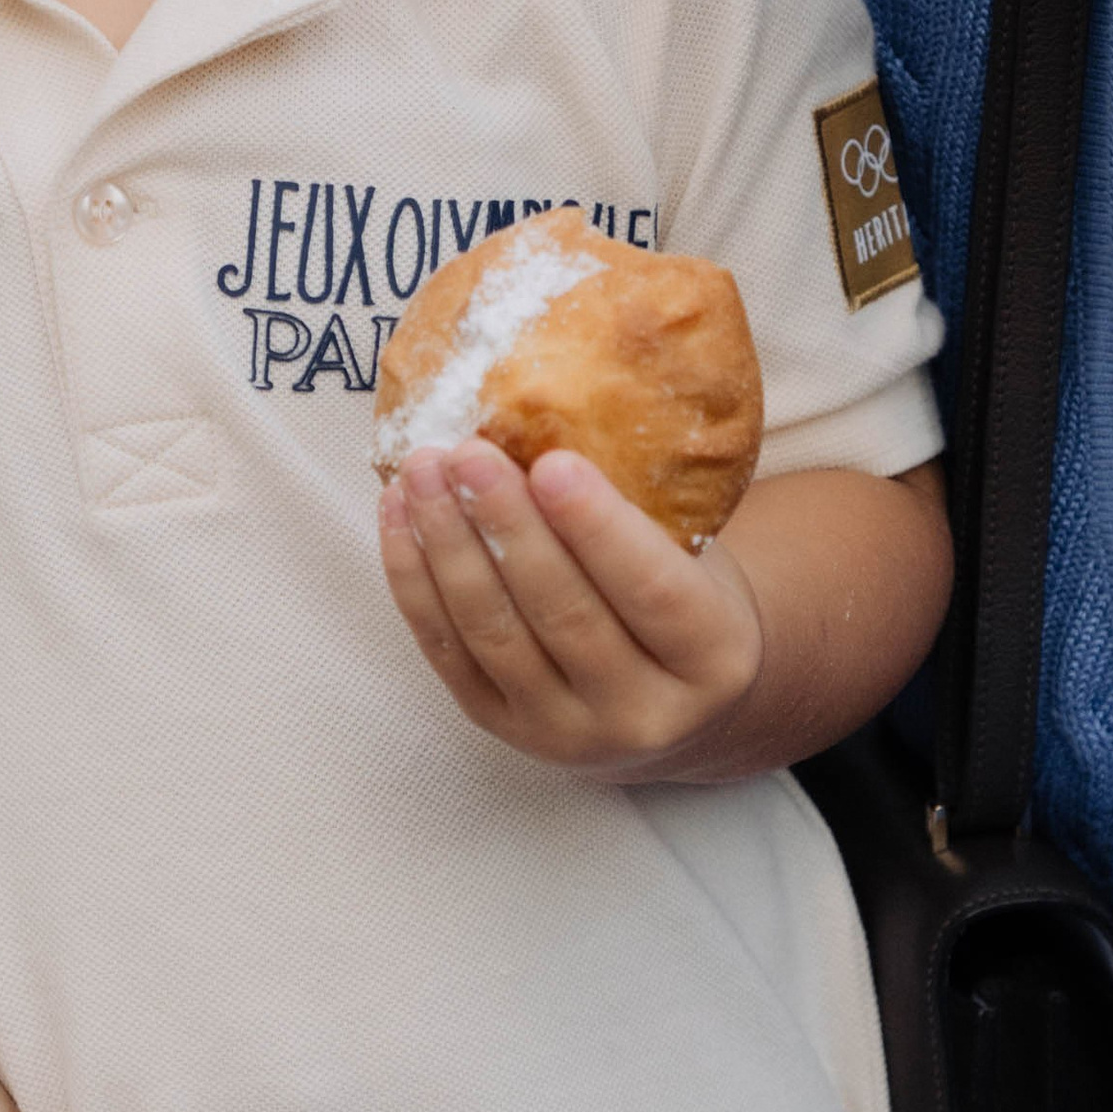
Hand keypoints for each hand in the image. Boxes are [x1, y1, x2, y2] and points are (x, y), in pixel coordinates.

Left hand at [379, 445, 950, 783]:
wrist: (671, 693)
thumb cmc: (681, 589)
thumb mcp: (697, 550)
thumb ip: (648, 499)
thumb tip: (572, 379)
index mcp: (713, 658)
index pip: (653, 592)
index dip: (600, 529)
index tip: (554, 462)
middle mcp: (644, 713)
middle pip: (564, 614)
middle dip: (507, 528)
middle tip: (465, 452)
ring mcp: (566, 732)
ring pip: (495, 635)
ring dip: (448, 547)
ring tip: (421, 471)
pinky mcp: (502, 729)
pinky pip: (447, 653)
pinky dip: (414, 581)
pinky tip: (398, 515)